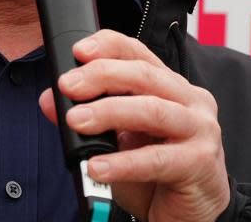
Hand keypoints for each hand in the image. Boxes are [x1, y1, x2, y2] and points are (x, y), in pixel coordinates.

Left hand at [38, 30, 230, 221]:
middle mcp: (190, 100)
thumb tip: (49, 100)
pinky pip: (157, 159)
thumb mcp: (116, 141)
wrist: (190, 215)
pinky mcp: (201, 162)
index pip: (139, 54)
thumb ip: (88, 117)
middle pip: (144, 75)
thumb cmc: (157, 174)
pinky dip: (123, 163)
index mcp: (171, 87)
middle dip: (102, 76)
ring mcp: (200, 129)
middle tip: (68, 86)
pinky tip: (97, 167)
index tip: (78, 50)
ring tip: (76, 121)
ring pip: (152, 110)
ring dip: (109, 112)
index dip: (109, 46)